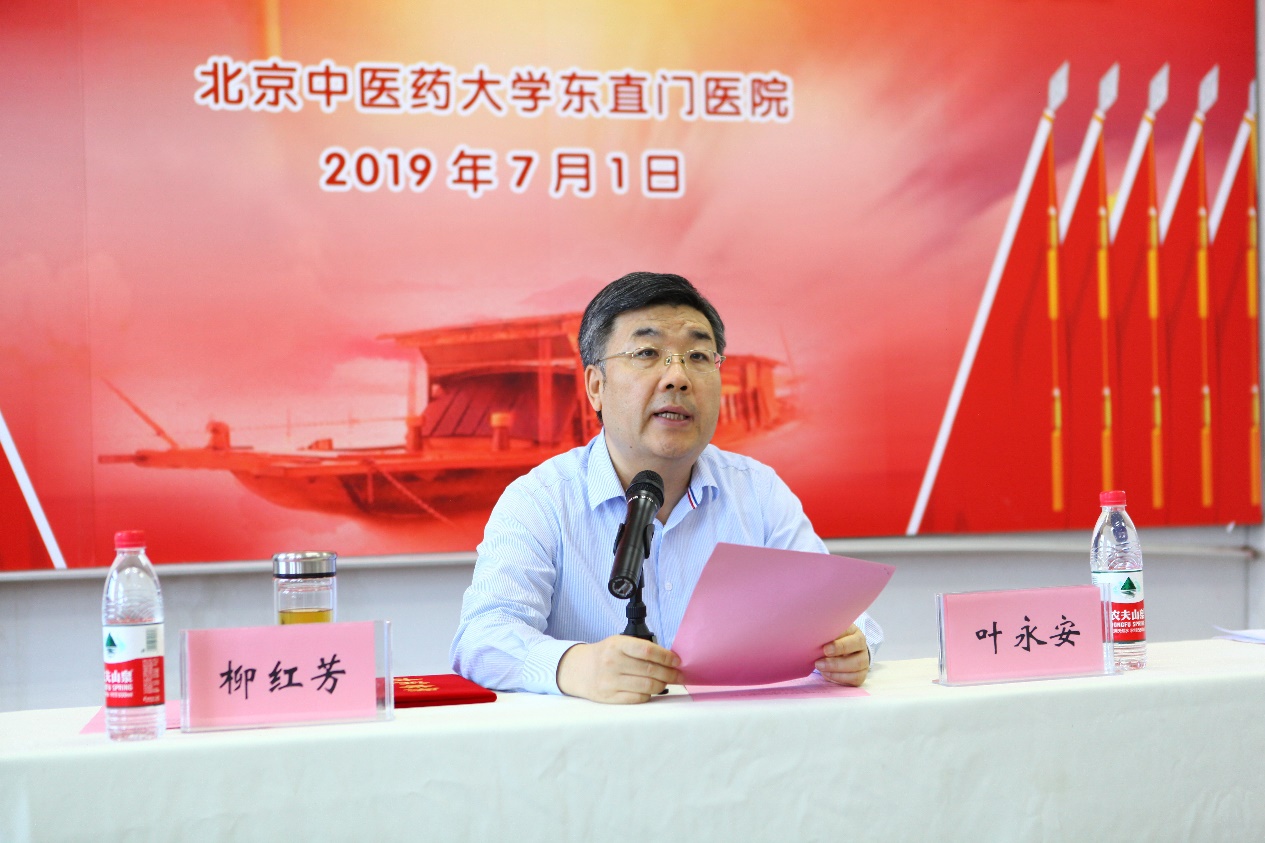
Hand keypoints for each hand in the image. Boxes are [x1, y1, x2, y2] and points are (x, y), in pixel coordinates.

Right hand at [556, 635, 681, 703]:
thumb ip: (639, 649)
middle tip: (679, 675)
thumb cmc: (604, 655)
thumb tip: (669, 659)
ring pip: (647, 686)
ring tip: (667, 682)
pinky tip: (651, 690)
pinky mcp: (609, 697)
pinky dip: (649, 695)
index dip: (666, 657)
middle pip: (650, 670)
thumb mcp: (618, 643)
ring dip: (662, 685)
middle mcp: (612, 662)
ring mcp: (610, 681)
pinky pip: (638, 698)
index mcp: (617, 644)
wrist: (578, 670)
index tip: (677, 661)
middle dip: (670, 674)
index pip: (647, 651)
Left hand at [815, 624, 869, 686]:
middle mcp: (862, 646)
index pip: (850, 636)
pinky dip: (840, 678)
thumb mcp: (830, 635)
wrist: (842, 652)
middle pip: (855, 653)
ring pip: (856, 665)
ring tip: (820, 668)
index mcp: (854, 633)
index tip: (824, 649)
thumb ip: (825, 636)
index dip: (838, 644)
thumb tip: (812, 639)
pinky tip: (827, 674)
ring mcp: (864, 661)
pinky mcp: (861, 674)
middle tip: (819, 663)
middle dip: (836, 659)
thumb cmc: (833, 641)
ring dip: (836, 669)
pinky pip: (855, 678)